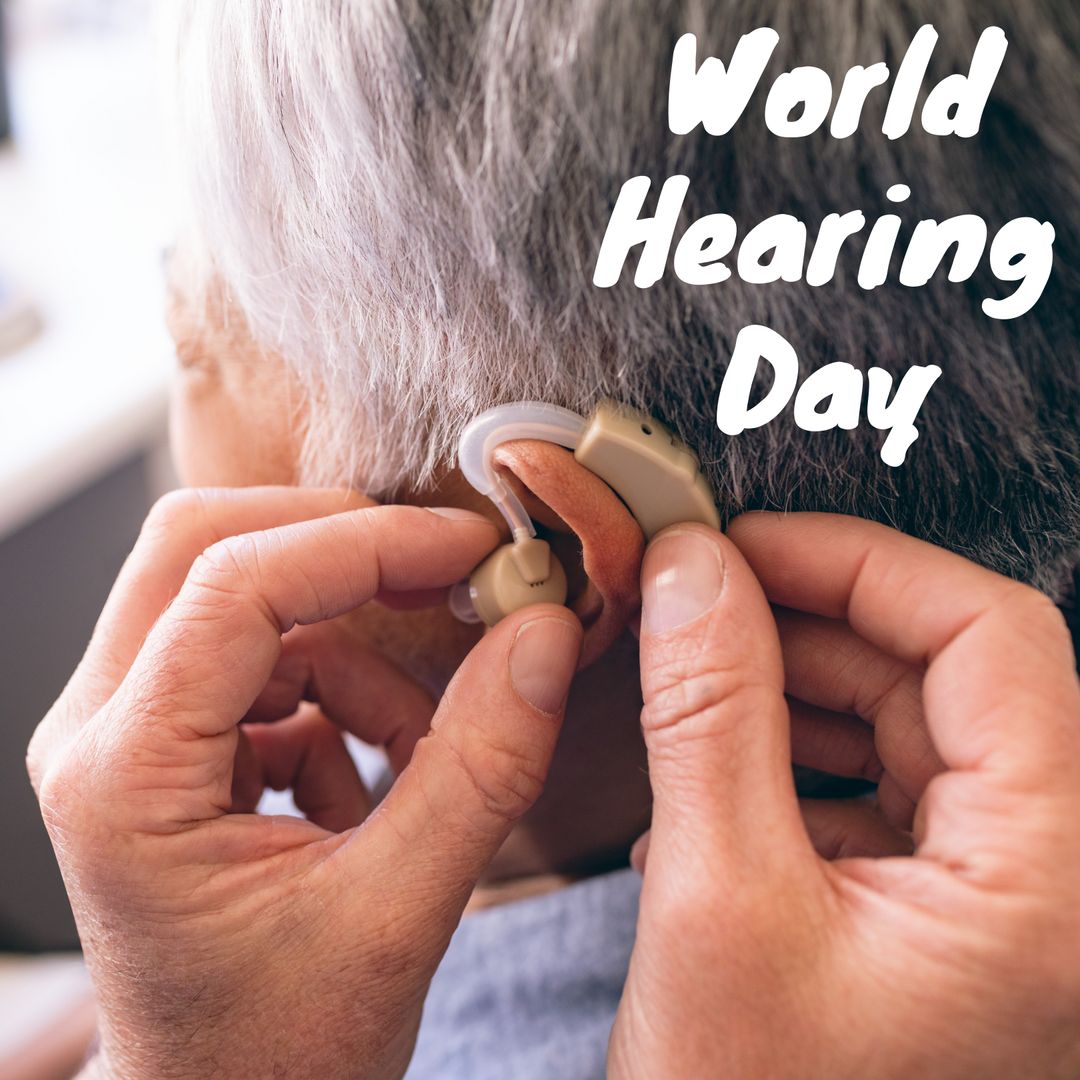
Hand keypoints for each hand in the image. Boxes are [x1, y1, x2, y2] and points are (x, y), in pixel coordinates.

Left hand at [26, 488, 581, 1079]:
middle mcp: (100, 733)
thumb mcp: (397, 916)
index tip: (470, 549)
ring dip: (355, 648)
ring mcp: (128, 732)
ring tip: (417, 754)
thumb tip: (543, 632)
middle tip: (443, 575)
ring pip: (244, 595)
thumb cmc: (278, 1052)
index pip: (233, 584)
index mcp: (126, 776)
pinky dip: (341, 690)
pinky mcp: (173, 739)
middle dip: (338, 544)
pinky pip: (266, 655)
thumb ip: (480, 767)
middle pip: (203, 545)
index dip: (366, 543)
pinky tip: (369, 783)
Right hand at [610, 514, 1079, 1079]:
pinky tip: (715, 760)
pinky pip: (880, 787)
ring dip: (795, 681)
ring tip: (692, 668)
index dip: (860, 565)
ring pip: (909, 725)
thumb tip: (691, 572)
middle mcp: (1052, 882)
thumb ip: (707, 715)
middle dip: (810, 618)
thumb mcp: (712, 905)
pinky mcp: (939, 917)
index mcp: (1052, 882)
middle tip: (699, 594)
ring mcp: (999, 902)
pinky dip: (795, 752)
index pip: (990, 638)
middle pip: (947, 673)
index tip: (746, 543)